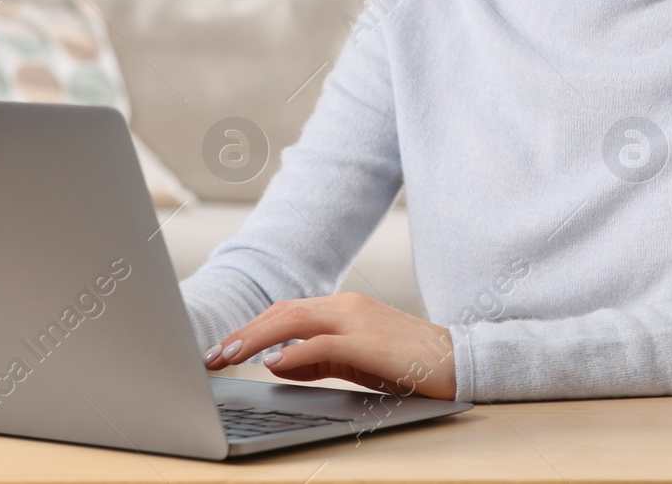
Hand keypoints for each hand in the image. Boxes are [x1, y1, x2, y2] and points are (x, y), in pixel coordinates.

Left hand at [202, 292, 456, 399]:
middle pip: (282, 312)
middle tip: (212, 355)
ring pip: (294, 321)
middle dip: (243, 333)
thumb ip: (316, 359)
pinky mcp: (369, 341)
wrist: (459, 361)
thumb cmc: (408, 363)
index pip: (285, 312)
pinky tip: (272, 364)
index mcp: (343, 307)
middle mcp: (347, 306)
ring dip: (256, 339)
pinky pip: (323, 344)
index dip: (250, 329)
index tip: (222, 348)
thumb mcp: (355, 360)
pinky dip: (294, 352)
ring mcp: (358, 320)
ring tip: (228, 357)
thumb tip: (274, 362)